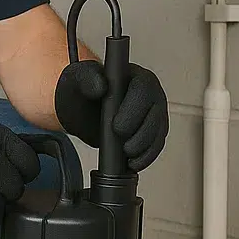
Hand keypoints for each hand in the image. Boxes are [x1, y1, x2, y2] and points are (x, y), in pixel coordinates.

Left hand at [54, 60, 168, 169]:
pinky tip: (133, 162)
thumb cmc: (83, 90)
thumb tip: (101, 86)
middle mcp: (150, 93)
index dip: (133, 110)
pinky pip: (156, 145)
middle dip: (139, 133)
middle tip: (121, 142)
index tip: (116, 126)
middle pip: (156, 114)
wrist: (82, 108)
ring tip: (126, 153)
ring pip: (159, 132)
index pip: (144, 89)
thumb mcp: (79, 80)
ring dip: (144, 148)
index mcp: (136, 76)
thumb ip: (88, 79)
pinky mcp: (153, 131)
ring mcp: (154, 113)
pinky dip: (146, 157)